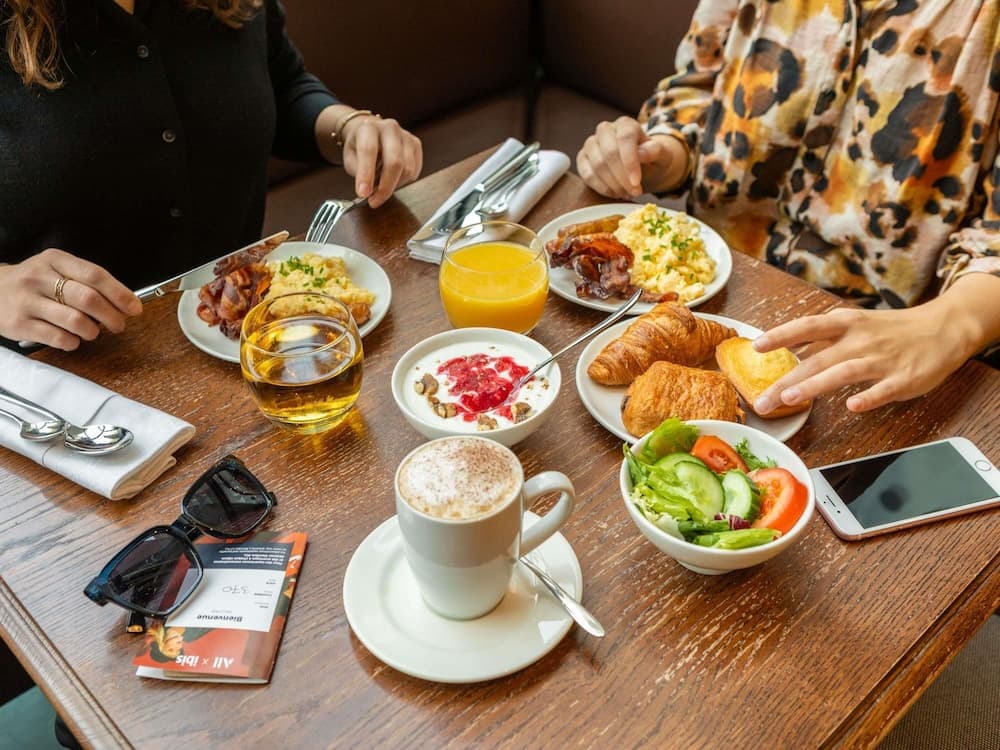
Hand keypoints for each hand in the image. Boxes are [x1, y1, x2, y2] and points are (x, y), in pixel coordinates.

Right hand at [0, 249, 142, 350]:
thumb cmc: (34, 283)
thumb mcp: (55, 269)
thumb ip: (86, 281)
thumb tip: (124, 302)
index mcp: (54, 260)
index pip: (94, 275)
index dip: (119, 293)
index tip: (134, 308)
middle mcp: (39, 278)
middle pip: (87, 298)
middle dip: (111, 315)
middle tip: (118, 325)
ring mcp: (27, 301)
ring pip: (74, 320)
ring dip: (92, 331)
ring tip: (93, 332)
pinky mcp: (19, 324)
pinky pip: (57, 338)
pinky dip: (73, 342)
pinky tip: (72, 339)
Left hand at [340, 115, 421, 208]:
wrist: (371, 130)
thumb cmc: (359, 144)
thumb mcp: (349, 157)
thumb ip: (358, 172)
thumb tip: (368, 190)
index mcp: (368, 128)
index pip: (369, 151)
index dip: (366, 174)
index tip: (363, 193)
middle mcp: (389, 128)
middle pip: (395, 162)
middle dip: (385, 187)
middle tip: (374, 201)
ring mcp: (405, 136)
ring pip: (407, 169)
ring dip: (394, 185)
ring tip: (382, 188)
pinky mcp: (416, 144)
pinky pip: (414, 170)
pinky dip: (404, 181)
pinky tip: (393, 179)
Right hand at [576, 116, 685, 197]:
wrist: (643, 166)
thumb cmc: (652, 159)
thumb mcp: (661, 155)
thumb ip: (654, 151)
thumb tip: (642, 153)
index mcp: (626, 124)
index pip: (625, 138)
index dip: (630, 162)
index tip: (636, 183)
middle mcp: (605, 129)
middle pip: (609, 153)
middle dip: (622, 178)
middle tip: (634, 193)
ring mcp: (591, 143)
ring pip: (597, 165)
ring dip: (613, 185)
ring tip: (627, 194)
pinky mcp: (582, 159)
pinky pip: (586, 175)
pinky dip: (601, 188)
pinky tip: (614, 194)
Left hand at [751, 305, 975, 413]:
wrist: (943, 328)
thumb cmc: (891, 331)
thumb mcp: (854, 325)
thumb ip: (822, 338)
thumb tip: (786, 344)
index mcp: (846, 324)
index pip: (807, 326)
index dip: (782, 335)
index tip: (756, 345)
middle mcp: (860, 339)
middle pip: (817, 359)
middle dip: (786, 380)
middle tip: (760, 401)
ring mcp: (882, 359)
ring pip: (844, 371)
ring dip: (815, 385)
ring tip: (790, 399)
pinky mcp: (903, 378)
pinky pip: (883, 390)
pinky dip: (868, 398)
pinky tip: (852, 408)